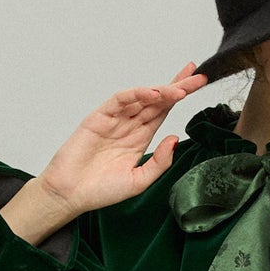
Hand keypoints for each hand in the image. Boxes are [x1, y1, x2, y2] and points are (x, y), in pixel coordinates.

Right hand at [36, 62, 208, 214]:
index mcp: (140, 138)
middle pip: (157, 100)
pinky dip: (136, 94)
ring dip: (161, 91)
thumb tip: (175, 138)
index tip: (198, 83)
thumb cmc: (101, 190)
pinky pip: (120, 100)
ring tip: (180, 89)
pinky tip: (153, 94)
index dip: (180, 96)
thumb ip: (159, 162)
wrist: (71, 194)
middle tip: (197, 76)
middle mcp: (129, 125)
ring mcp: (114, 119)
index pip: (164, 111)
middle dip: (178, 86)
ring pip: (142, 98)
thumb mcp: (139, 181)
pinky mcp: (99, 117)